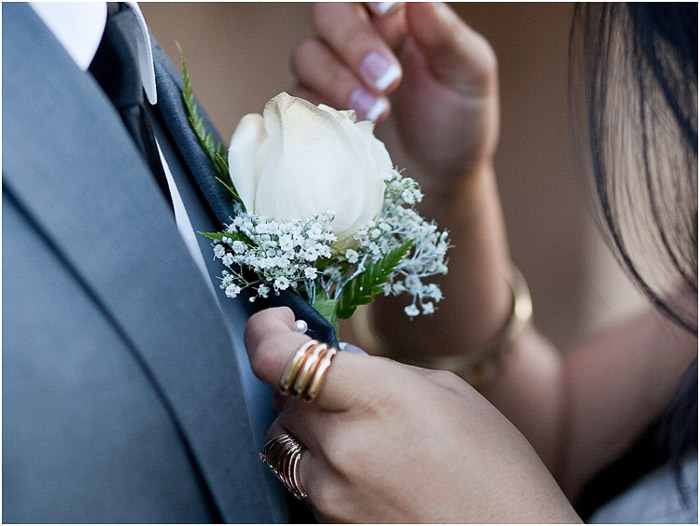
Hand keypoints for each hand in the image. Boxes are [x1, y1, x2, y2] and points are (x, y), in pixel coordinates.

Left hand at [245, 308, 579, 522]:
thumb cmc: (498, 472)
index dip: (265, 332)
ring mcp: (330, 496)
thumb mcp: (450, 397)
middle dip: (299, 382)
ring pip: (285, 444)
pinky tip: (367, 473)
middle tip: (336, 384)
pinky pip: (304, 484)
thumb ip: (383, 372)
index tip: (278, 322)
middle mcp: (343, 448)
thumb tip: (338, 358)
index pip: (279, 358)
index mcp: (377, 399)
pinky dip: (322, 468)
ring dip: (308, 428)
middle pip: (281, 399)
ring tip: (359, 434)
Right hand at [291, 2, 499, 195]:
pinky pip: (298, 97)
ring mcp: (334, 72)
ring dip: (338, 81)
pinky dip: (319, 109)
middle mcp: (361, 36)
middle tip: (390, 80)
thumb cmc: (460, 120)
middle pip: (329, 10)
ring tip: (379, 115)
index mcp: (399, 15)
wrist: (438, 180)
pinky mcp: (316, 108)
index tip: (388, 8)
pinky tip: (352, 128)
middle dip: (355, 42)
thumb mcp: (470, 74)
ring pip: (308, 53)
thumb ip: (446, 32)